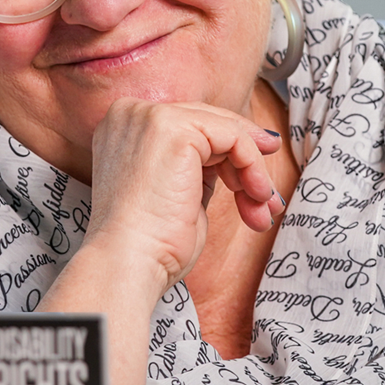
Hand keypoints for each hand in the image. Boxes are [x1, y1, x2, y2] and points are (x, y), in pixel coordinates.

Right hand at [38, 98, 282, 384]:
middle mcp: (129, 115)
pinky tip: (255, 200)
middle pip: (209, 123)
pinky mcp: (170, 127)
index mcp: (121, 130)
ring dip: (251, 169)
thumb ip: (194, 173)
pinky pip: (228, 134)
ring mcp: (147, 118)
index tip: (252, 187)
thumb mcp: (172, 203)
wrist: (124, 268)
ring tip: (261, 209)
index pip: (189, 126)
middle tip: (264, 204)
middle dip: (244, 163)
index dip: (226, 152)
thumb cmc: (144, 251)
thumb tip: (234, 163)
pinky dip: (249, 166)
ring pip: (223, 127)